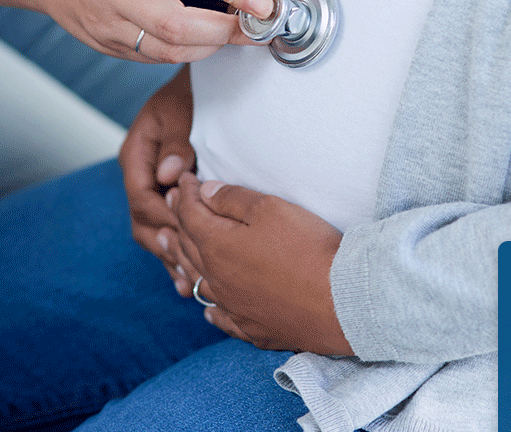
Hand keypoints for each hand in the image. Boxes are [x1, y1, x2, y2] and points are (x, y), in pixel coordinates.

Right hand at [0, 0, 275, 62]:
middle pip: (180, 26)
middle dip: (228, 31)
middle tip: (256, 23)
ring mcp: (104, 21)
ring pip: (168, 51)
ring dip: (210, 44)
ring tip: (231, 27)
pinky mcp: (101, 43)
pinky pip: (152, 56)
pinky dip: (182, 48)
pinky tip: (196, 31)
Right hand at [118, 65, 196, 293]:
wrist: (208, 84)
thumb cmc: (195, 94)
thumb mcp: (183, 111)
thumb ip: (178, 143)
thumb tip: (169, 176)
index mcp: (136, 153)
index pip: (142, 195)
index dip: (164, 217)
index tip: (187, 233)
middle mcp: (140, 173)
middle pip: (143, 220)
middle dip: (165, 245)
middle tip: (188, 270)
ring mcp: (152, 185)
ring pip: (152, 229)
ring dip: (169, 255)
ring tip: (188, 283)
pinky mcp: (168, 194)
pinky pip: (166, 227)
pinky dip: (177, 249)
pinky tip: (190, 276)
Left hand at [162, 172, 354, 355]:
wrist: (340, 302)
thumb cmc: (307, 248)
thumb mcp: (270, 209)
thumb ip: (233, 200)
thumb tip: (205, 193)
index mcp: (217, 245)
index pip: (191, 214)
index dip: (185, 193)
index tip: (184, 179)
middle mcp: (218, 279)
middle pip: (188, 247)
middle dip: (177, 222)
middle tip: (170, 205)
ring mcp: (234, 307)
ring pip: (198, 282)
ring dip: (182, 261)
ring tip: (171, 248)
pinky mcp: (254, 329)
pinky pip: (222, 318)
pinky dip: (211, 308)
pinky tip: (209, 308)